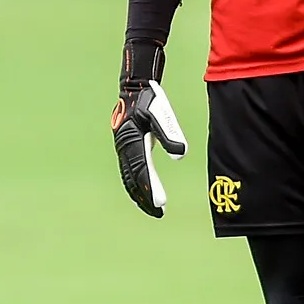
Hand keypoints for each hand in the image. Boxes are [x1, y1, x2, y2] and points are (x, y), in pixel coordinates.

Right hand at [112, 38, 187, 217]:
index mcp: (132, 140)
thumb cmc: (149, 100)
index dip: (150, 188)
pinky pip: (128, 172)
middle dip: (144, 197)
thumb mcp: (161, 113)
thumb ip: (169, 133)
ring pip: (128, 178)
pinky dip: (135, 185)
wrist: (133, 89)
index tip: (159, 203)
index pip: (142, 170)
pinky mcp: (125, 149)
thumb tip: (180, 153)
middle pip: (133, 179)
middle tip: (158, 214)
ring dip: (139, 194)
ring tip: (152, 209)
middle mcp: (124, 148)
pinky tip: (143, 193)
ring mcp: (123, 149)